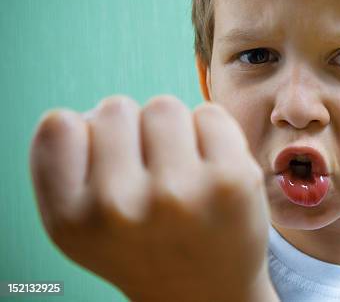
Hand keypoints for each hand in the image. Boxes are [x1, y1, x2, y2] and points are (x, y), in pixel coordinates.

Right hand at [29, 95, 277, 301]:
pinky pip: (209, 113)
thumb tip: (87, 113)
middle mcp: (120, 207)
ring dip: (172, 131)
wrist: (207, 293)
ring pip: (163, 106)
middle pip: (115, 108)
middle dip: (132, 133)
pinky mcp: (231, 179)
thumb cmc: (142, 246)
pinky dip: (210, 134)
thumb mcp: (81, 226)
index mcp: (72, 219)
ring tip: (180, 173)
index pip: (58, 125)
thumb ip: (64, 167)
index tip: (107, 168)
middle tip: (150, 176)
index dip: (85, 137)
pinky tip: (211, 171)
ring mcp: (179, 192)